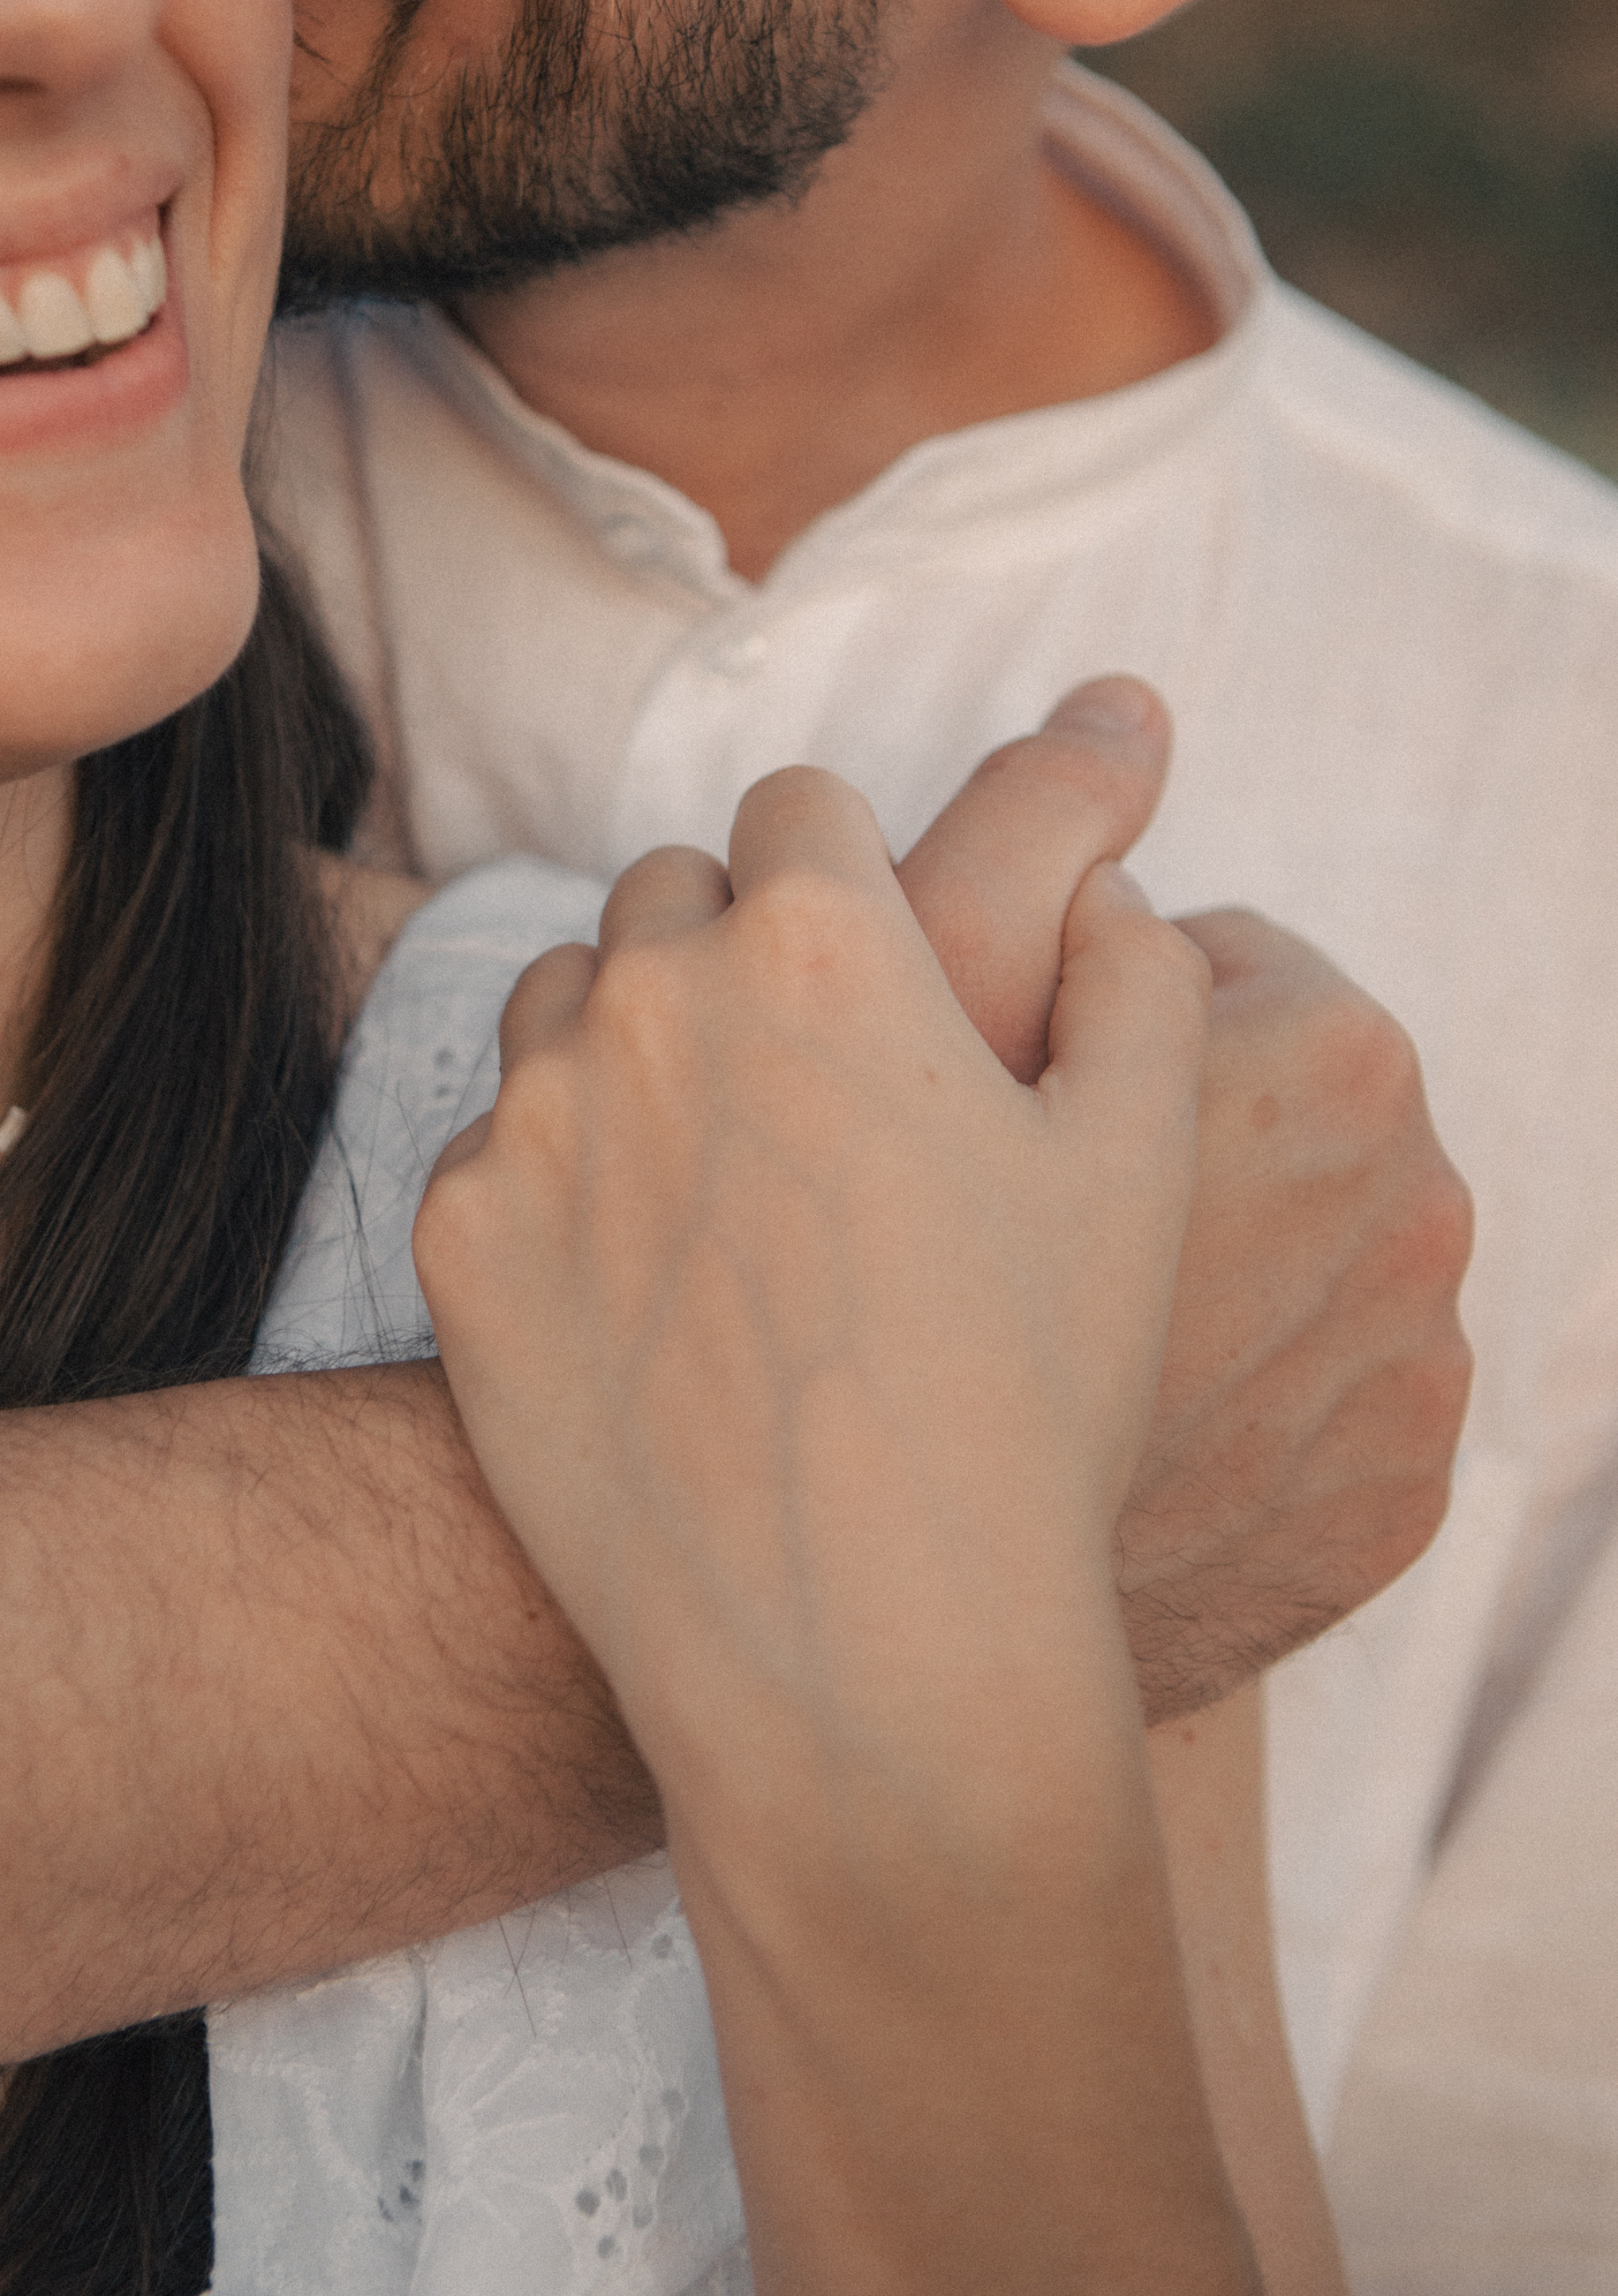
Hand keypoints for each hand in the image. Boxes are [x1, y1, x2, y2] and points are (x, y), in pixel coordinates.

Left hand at [416, 768, 1209, 1810]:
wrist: (859, 1649)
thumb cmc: (1024, 1406)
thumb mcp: (1137, 1166)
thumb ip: (1134, 974)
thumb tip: (1104, 890)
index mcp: (821, 940)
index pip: (800, 804)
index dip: (848, 873)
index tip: (874, 958)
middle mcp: (650, 991)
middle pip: (675, 891)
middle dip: (740, 953)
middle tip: (816, 1093)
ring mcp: (533, 1113)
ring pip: (568, 999)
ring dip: (636, 1045)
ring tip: (731, 1188)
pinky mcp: (456, 1234)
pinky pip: (499, 1145)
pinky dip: (563, 1185)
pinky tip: (649, 1291)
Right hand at [883, 682, 1473, 1721]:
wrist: (873, 1589)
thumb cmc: (877, 1256)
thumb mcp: (932, 990)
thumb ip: (1035, 826)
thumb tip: (1132, 706)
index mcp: (1333, 1059)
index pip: (1191, 962)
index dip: (1046, 1011)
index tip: (969, 1086)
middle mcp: (1421, 1207)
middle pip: (1253, 1108)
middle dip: (1141, 1132)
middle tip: (998, 1201)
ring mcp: (1419, 1367)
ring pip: (1293, 1251)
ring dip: (1197, 1264)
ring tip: (1050, 1314)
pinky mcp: (1399, 1499)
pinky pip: (1320, 1405)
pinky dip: (1237, 1402)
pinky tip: (1118, 1415)